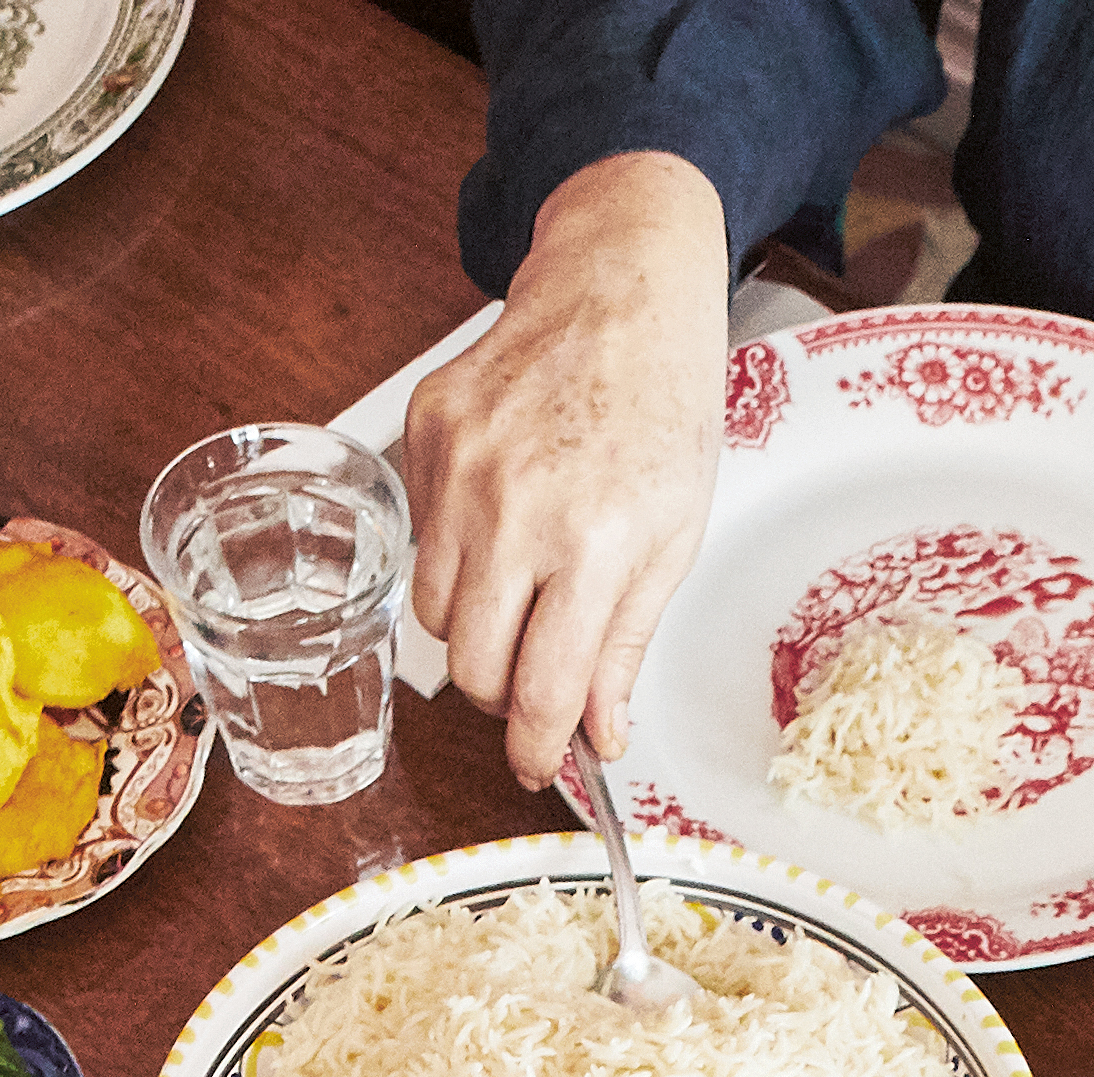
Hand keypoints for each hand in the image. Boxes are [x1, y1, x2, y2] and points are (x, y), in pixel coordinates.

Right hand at [400, 150, 727, 781]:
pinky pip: (420, 538)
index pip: (542, 690)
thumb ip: (625, 645)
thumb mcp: (672, 539)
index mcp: (594, 543)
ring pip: (433, 612)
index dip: (536, 748)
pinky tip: (504, 513)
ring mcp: (460, 468)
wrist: (620, 292)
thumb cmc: (662, 409)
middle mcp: (516, 509)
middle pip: (471, 666)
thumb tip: (599, 736)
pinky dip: (456, 552)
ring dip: (474, 625)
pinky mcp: (423, 431)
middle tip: (536, 677)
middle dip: (502, 693)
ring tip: (524, 587)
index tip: (537, 765)